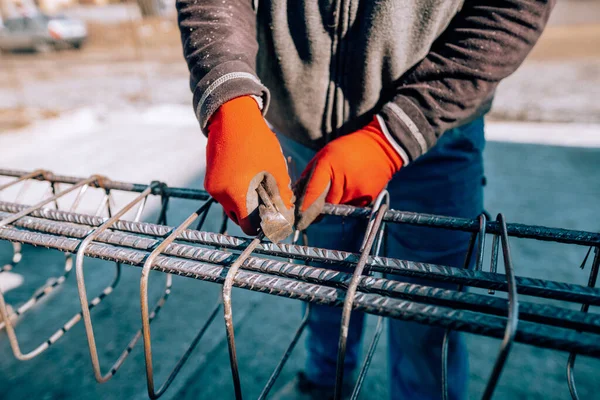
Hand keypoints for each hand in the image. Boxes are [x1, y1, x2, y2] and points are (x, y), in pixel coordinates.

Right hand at [205, 96, 293, 234]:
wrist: (232, 118)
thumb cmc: (258, 143)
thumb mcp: (276, 170)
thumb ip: (281, 196)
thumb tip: (285, 215)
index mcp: (236, 193)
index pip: (248, 226)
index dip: (263, 226)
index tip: (274, 219)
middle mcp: (220, 194)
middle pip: (239, 218)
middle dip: (255, 215)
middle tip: (270, 203)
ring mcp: (212, 187)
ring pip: (232, 207)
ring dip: (246, 203)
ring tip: (260, 188)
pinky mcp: (209, 180)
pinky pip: (225, 196)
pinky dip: (237, 193)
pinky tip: (248, 179)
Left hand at [294, 116, 402, 229]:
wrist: (382, 148)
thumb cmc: (348, 149)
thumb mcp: (325, 154)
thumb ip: (311, 175)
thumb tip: (297, 194)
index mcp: (327, 165)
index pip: (311, 193)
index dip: (303, 207)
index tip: (297, 218)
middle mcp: (341, 181)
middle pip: (323, 205)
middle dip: (317, 206)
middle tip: (316, 201)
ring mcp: (355, 193)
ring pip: (336, 207)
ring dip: (333, 202)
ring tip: (342, 184)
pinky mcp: (366, 200)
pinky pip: (349, 206)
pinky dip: (347, 200)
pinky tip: (352, 186)